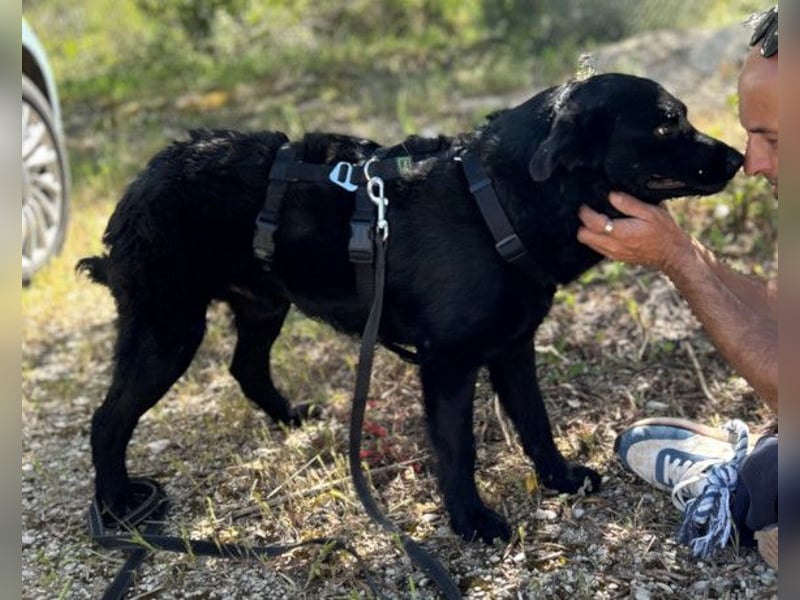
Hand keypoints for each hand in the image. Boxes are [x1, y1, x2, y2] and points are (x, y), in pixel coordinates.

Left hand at [577, 191, 693, 272]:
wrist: (673, 254)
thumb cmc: (665, 232)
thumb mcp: (651, 212)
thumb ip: (630, 204)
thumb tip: (612, 196)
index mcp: (621, 233)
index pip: (592, 223)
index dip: (585, 212)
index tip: (586, 205)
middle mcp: (614, 246)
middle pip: (583, 236)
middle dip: (584, 223)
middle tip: (591, 212)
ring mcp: (614, 254)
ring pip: (588, 243)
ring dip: (589, 231)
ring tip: (599, 219)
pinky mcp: (616, 258)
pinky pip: (597, 248)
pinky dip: (597, 239)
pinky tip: (606, 230)